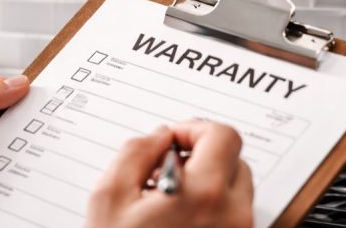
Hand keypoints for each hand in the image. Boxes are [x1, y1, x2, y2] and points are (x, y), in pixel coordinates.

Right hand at [85, 120, 253, 227]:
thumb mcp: (109, 196)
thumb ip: (137, 151)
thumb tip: (160, 136)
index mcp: (205, 194)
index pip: (223, 135)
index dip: (194, 129)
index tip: (172, 142)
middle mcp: (233, 216)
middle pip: (234, 160)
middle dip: (201, 158)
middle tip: (165, 172)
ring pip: (236, 191)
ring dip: (208, 185)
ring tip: (169, 203)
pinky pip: (232, 218)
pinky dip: (211, 211)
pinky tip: (178, 223)